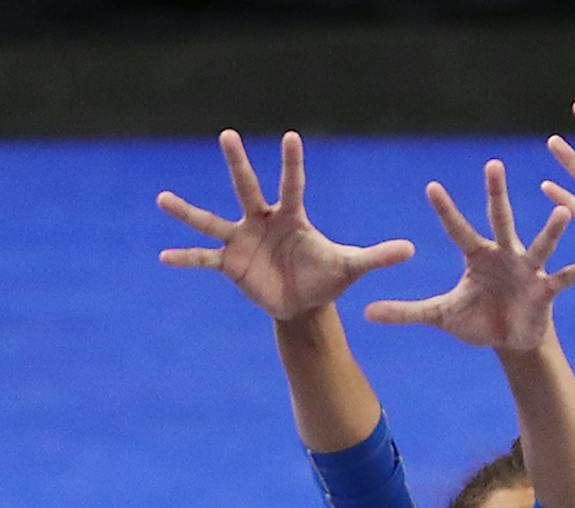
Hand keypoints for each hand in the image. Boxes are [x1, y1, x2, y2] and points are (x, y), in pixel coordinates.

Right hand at [158, 130, 413, 320]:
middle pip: (247, 187)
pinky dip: (186, 257)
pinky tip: (164, 255)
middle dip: (237, 163)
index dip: (292, 163)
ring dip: (187, 211)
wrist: (303, 305)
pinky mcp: (230, 264)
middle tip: (227, 134)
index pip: (293, 185)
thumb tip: (412, 250)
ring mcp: (242, 240)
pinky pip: (204, 259)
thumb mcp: (351, 268)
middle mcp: (263, 220)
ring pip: (212, 220)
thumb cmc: (326, 279)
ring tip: (162, 198)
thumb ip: (377, 256)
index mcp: (292, 216)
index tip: (290, 137)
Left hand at [364, 160, 574, 352]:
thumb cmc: (477, 320)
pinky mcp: (546, 290)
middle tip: (493, 165)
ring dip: (551, 230)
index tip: (431, 187)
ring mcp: (527, 269)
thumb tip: (366, 312)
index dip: (445, 211)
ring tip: (562, 209)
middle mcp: (504, 254)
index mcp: (477, 257)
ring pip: (539, 244)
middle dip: (497, 195)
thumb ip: (406, 312)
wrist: (510, 340)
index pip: (458, 230)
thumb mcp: (440, 317)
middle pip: (499, 220)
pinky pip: (564, 278)